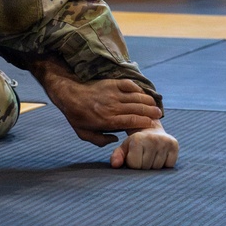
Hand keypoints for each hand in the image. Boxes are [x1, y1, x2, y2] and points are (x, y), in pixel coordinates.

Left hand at [32, 58, 160, 145]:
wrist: (67, 94)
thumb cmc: (76, 115)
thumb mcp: (84, 133)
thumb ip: (100, 141)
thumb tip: (116, 139)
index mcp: (108, 120)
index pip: (132, 121)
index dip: (145, 122)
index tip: (152, 124)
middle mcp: (112, 106)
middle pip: (138, 109)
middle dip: (151, 112)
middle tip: (158, 114)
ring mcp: (112, 94)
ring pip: (136, 96)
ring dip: (147, 101)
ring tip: (154, 105)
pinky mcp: (111, 83)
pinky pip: (129, 85)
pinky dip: (138, 88)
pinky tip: (142, 93)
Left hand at [110, 122, 178, 169]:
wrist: (151, 129)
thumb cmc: (135, 142)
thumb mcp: (124, 147)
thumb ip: (117, 156)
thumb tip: (114, 165)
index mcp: (137, 139)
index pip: (135, 165)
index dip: (132, 164)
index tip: (133, 156)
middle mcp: (152, 139)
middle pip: (146, 167)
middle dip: (143, 165)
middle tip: (143, 155)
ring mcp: (165, 142)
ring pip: (158, 168)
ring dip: (153, 165)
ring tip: (151, 155)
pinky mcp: (174, 144)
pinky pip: (169, 165)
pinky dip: (165, 163)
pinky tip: (160, 155)